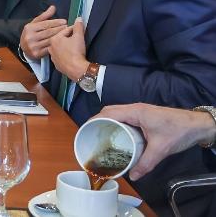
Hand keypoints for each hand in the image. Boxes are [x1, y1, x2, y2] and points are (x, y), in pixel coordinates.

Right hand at [19, 5, 66, 59]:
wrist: (24, 47)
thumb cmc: (32, 33)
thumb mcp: (35, 23)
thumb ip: (44, 16)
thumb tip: (53, 7)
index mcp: (29, 28)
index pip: (45, 24)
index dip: (56, 22)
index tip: (64, 21)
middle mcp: (30, 37)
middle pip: (49, 32)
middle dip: (60, 29)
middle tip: (68, 27)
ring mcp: (33, 46)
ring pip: (50, 40)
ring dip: (60, 37)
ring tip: (67, 33)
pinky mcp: (37, 54)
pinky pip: (49, 48)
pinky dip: (57, 45)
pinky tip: (63, 42)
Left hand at [48, 18, 88, 80]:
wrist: (76, 69)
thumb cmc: (76, 51)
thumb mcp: (79, 36)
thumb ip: (78, 26)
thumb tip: (78, 18)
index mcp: (54, 39)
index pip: (65, 30)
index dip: (73, 29)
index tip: (78, 29)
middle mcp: (50, 47)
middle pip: (61, 39)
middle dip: (68, 37)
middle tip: (76, 37)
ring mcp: (52, 56)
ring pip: (60, 48)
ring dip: (66, 46)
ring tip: (74, 46)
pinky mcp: (56, 64)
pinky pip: (60, 56)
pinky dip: (65, 54)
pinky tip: (70, 54)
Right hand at [95, 103, 215, 179]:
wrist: (198, 125)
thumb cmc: (179, 131)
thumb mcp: (161, 149)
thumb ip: (146, 163)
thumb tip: (133, 175)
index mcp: (136, 112)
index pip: (108, 112)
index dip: (94, 120)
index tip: (85, 130)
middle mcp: (135, 109)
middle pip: (109, 111)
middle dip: (97, 121)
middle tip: (90, 135)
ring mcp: (140, 111)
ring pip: (117, 113)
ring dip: (107, 121)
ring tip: (100, 136)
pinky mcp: (145, 115)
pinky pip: (125, 117)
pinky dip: (117, 123)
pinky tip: (117, 135)